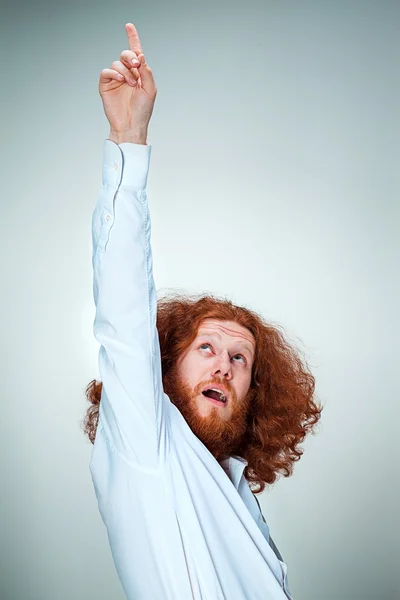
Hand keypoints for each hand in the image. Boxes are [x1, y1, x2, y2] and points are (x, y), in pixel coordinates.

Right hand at [98, 23, 156, 142]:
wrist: (131, 125)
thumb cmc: (142, 111)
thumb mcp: (150, 90)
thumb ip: (146, 72)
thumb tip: (140, 56)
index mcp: (138, 74)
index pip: (135, 53)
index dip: (132, 38)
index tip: (129, 26)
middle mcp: (127, 74)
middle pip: (125, 55)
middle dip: (130, 56)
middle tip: (135, 65)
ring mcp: (115, 79)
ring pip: (116, 63)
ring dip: (125, 71)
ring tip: (130, 83)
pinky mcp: (105, 85)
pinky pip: (106, 72)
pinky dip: (113, 73)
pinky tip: (120, 80)